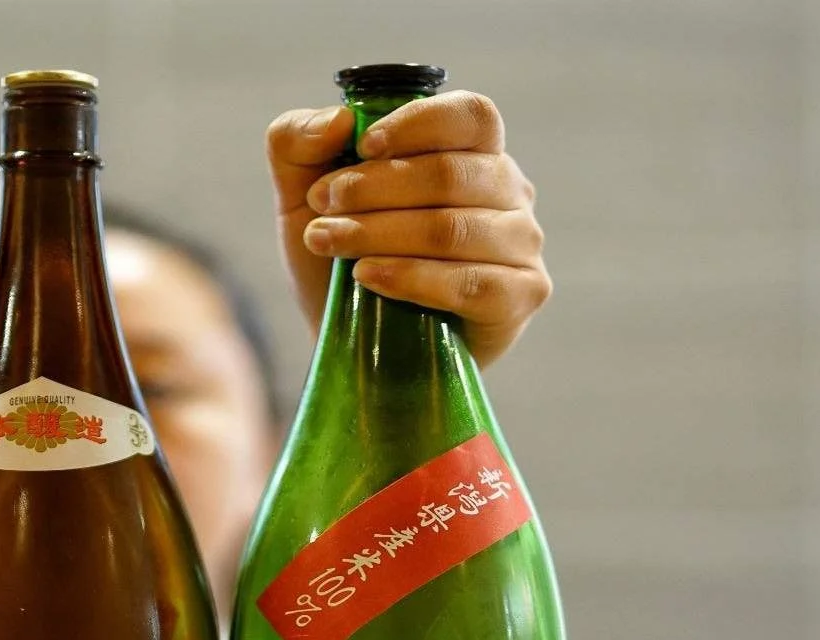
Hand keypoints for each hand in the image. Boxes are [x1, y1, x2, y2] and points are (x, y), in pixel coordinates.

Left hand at [266, 92, 549, 367]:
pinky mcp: (521, 295)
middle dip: (374, 189)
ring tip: (329, 241)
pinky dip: (411, 278)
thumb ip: (296, 142)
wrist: (353, 344)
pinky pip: (471, 283)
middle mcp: (510, 191)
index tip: (362, 146)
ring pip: (452, 229)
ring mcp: (522, 244)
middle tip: (322, 207)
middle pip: (449, 174)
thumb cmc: (341, 258)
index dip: (416, 124)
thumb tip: (334, 119)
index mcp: (473, 152)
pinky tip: (367, 277)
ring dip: (380, 233)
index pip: (470, 115)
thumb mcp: (301, 196)